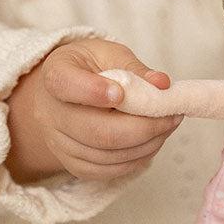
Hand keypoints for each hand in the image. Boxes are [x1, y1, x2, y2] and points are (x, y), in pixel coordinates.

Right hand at [5, 37, 181, 183]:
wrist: (66, 97)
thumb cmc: (92, 69)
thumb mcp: (109, 54)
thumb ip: (135, 68)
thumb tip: (162, 84)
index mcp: (56, 75)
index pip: (65, 84)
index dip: (93, 92)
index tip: (120, 93)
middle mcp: (51, 114)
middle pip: (95, 131)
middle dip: (143, 127)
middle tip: (172, 115)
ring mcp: (60, 144)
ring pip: (107, 154)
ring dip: (147, 143)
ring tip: (169, 125)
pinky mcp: (75, 165)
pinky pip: (109, 169)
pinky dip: (138, 157)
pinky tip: (153, 140)